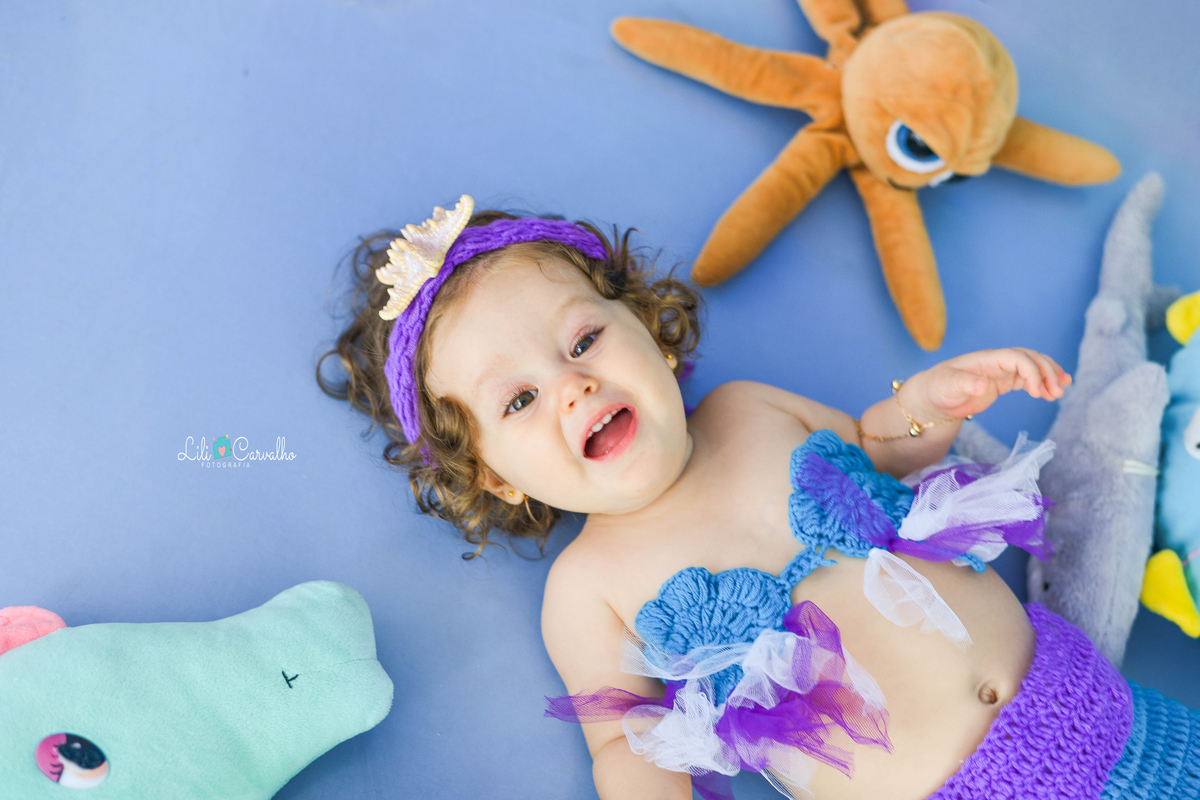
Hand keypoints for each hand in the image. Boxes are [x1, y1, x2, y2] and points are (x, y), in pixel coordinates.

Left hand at [904, 348, 1071, 420]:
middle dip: (1047, 372)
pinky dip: (1041, 384)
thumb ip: (966, 384)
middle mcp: (997, 361)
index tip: (1037, 392)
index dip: (1031, 371)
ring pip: (1032, 367)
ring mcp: (1001, 371)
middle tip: (1057, 392)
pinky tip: (1051, 394)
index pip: (1017, 357)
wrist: (932, 397)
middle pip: (1030, 358)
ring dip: (1048, 376)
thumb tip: (983, 385)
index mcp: (986, 359)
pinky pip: (1027, 378)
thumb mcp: (948, 386)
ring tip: (1060, 392)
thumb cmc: (937, 389)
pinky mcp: (1002, 382)